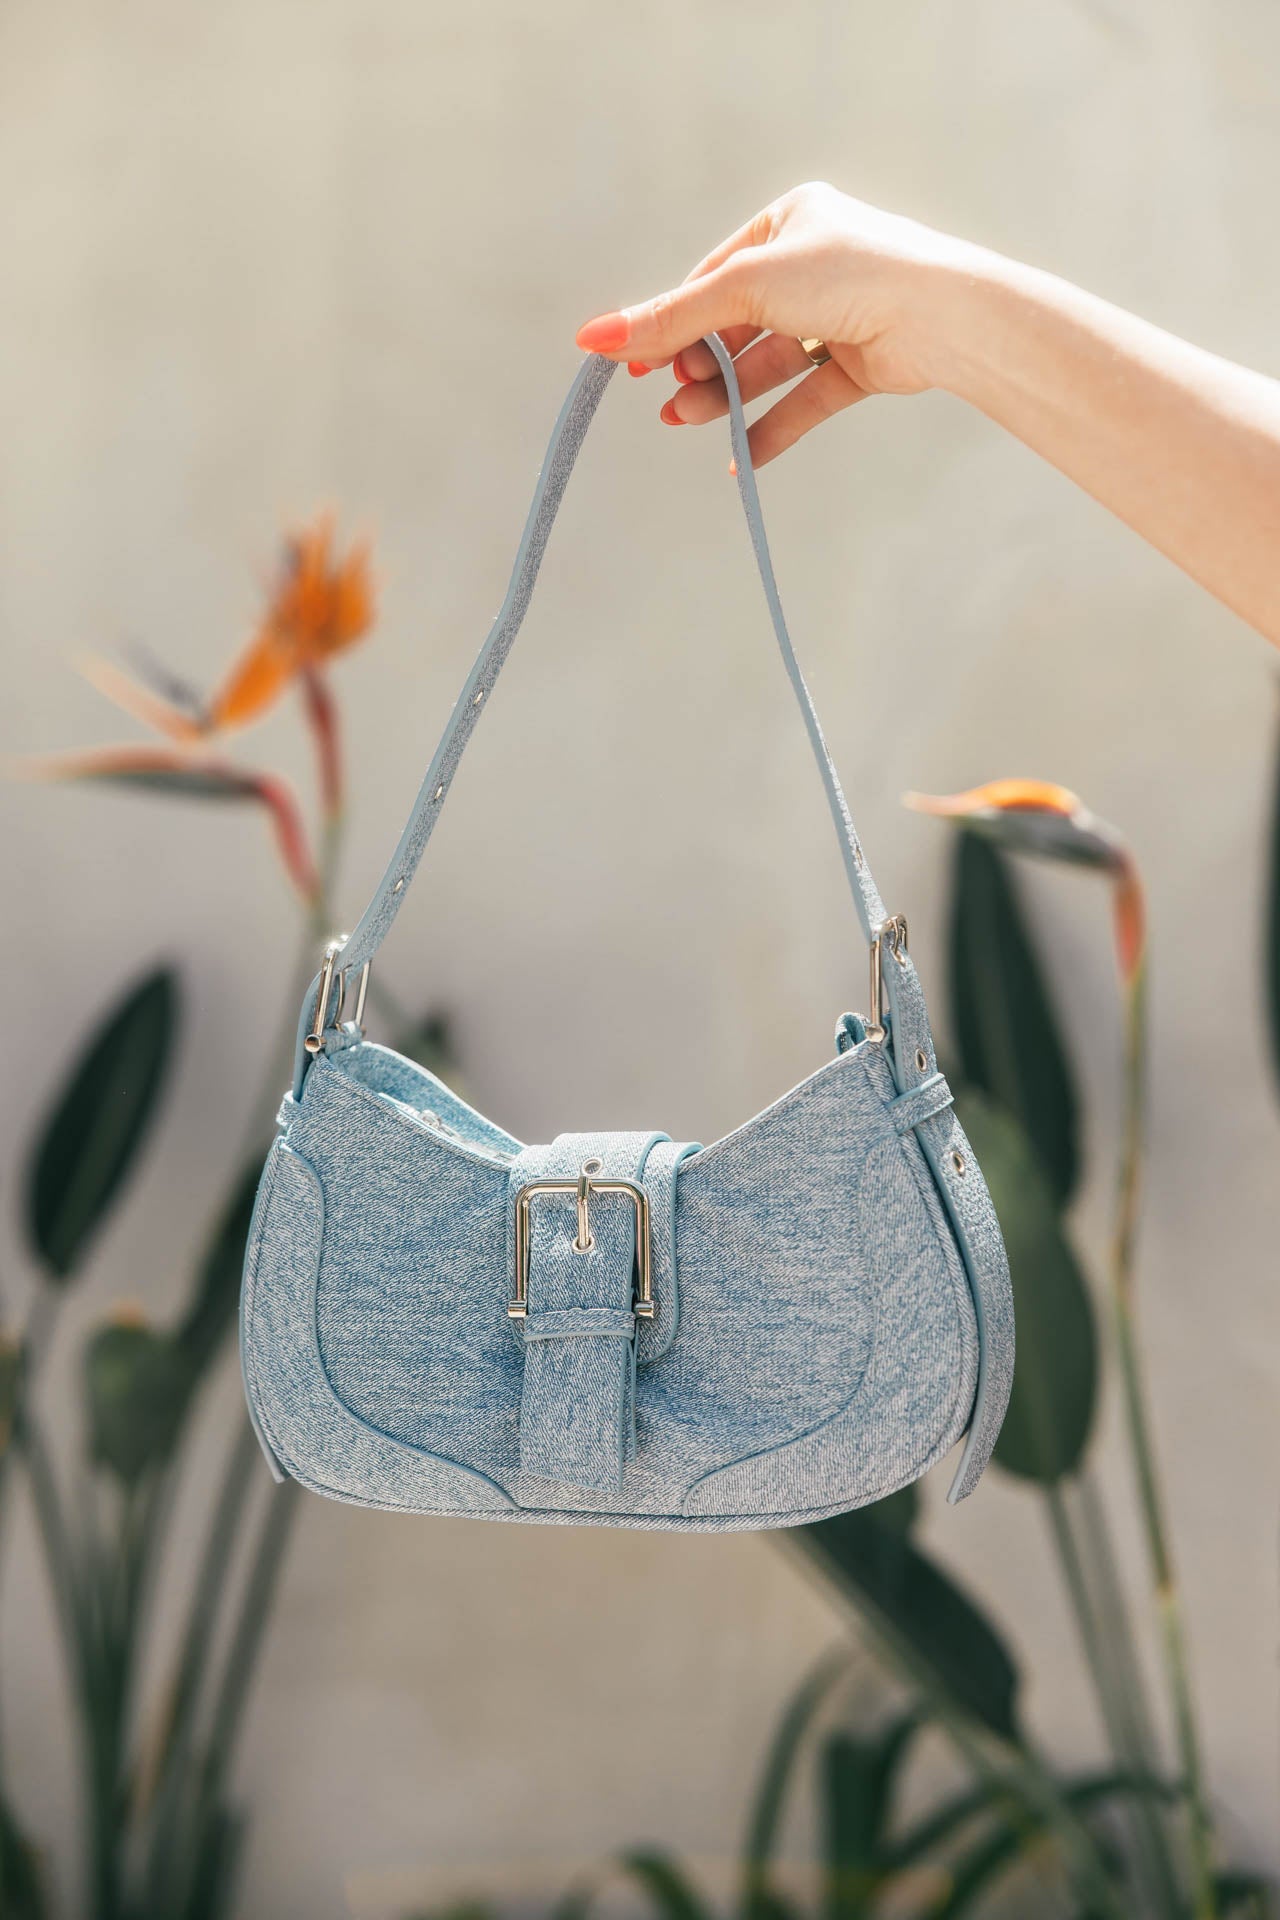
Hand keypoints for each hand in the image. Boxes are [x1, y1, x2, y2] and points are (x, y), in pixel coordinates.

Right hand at [574, 182, 982, 466]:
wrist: (939, 316)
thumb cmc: (849, 273)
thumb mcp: (745, 287)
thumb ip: (670, 316)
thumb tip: (592, 336)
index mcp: (791, 221)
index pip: (715, 275)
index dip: (675, 320)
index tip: (636, 360)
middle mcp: (816, 265)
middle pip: (738, 324)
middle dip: (701, 363)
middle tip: (668, 397)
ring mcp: (841, 316)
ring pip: (769, 364)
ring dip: (727, 395)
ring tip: (688, 419)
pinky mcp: (863, 363)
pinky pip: (806, 399)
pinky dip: (771, 427)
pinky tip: (738, 457)